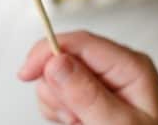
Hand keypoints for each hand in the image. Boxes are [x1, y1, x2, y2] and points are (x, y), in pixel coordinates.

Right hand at [18, 31, 157, 124]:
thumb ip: (88, 95)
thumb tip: (56, 61)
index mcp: (130, 65)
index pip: (80, 42)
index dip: (47, 51)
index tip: (27, 72)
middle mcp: (114, 67)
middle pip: (63, 57)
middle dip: (57, 87)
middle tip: (72, 116)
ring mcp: (100, 80)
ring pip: (55, 75)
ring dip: (58, 103)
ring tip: (79, 123)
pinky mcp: (88, 93)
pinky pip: (57, 91)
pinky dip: (58, 110)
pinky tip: (76, 122)